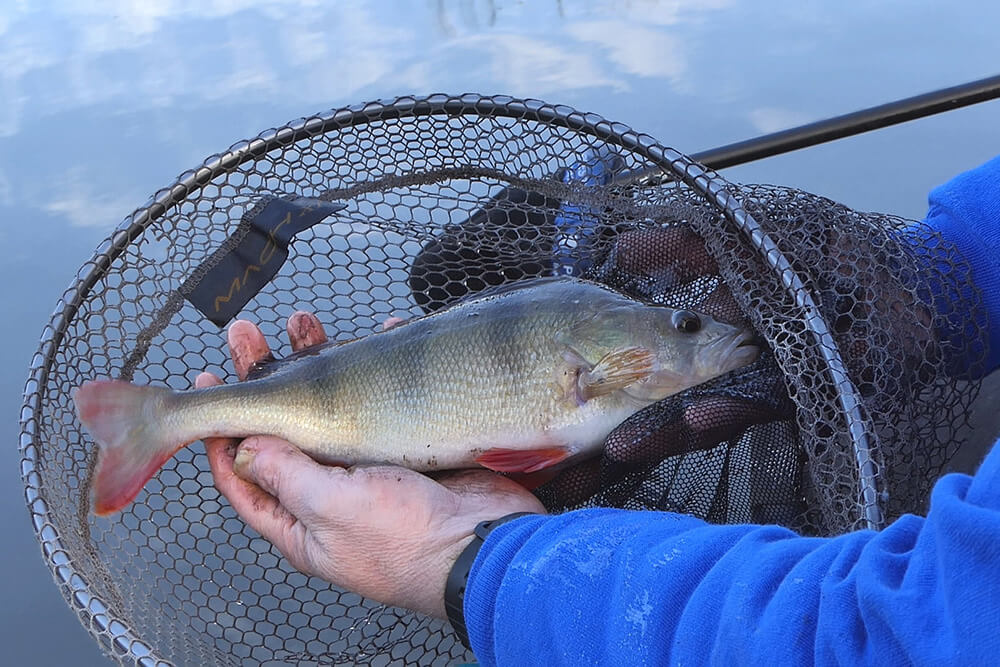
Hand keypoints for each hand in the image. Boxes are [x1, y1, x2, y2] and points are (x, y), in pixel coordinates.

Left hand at [195, 312, 545, 618]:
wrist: (487, 543)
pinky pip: (380, 400)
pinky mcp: (406, 449)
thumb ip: (284, 474)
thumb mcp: (331, 507)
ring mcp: (369, 469)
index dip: (223, 430)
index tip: (212, 383)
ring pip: (330, 408)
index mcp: (300, 520)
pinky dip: (375, 367)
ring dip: (315, 364)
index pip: (245, 473)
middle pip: (284, 430)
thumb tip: (242, 447)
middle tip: (247, 335)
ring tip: (303, 322)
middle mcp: (329, 493)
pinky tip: (377, 336)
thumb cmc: (406, 540)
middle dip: (263, 380)